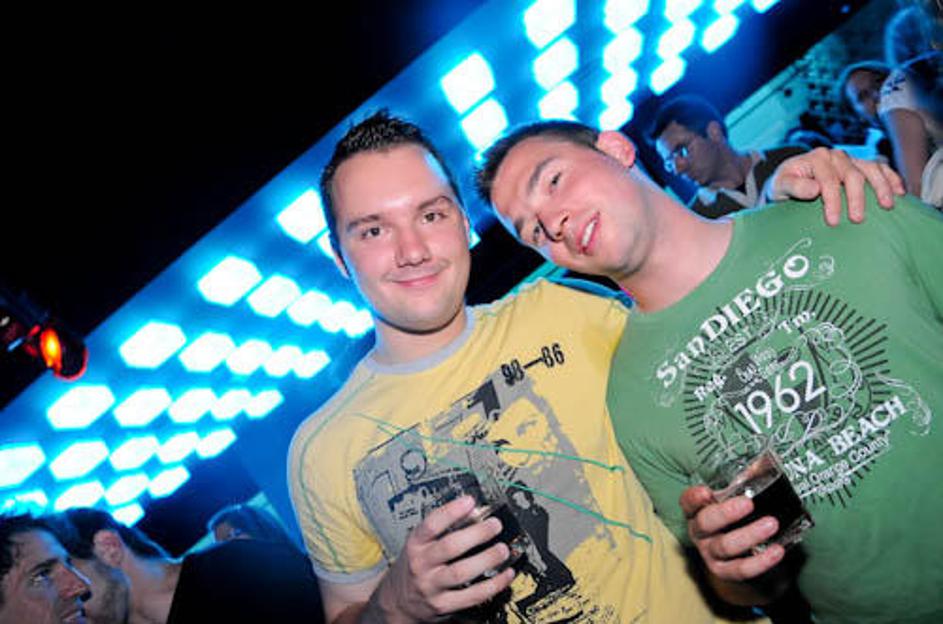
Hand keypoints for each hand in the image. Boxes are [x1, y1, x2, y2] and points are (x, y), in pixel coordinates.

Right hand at [372, 495, 514, 622]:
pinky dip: (493, 585)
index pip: (431, 525)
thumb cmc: (416, 565)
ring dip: (486, 559)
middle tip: (495, 525)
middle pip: (449, 547)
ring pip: (461, 573)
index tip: (470, 501)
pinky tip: (506, 574)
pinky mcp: (443, 605)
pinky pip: (471, 596)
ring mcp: (431, 586)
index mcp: (415, 544)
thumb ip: (444, 528)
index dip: (451, 511)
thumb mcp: (421, 543)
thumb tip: (474, 511)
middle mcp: (421, 565)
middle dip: (476, 534)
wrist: (399, 601)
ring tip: (503, 549)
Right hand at [679, 485, 784, 582]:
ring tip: (771, 524)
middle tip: (747, 504)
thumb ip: (745, 482)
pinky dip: (760, 561)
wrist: (742, 555)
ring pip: (724, 546)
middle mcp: (699, 532)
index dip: (694, 498)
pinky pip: (740, 569)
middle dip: (725, 514)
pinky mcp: (724, 571)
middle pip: (704, 523)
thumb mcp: (735, 498)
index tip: (706, 491)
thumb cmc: (737, 517)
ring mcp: (709, 553)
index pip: (688, 502)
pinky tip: (778, 550)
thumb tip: (763, 464)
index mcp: (697, 510)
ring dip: (749, 535)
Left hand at [768, 147, 904, 225]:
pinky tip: (899, 192)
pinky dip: (890, 178)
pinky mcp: (859, 166)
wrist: (788, 180)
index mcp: (816, 158)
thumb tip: (814, 189)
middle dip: (856, 198)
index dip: (832, 201)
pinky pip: (879, 169)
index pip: (828, 180)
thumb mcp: (780, 186)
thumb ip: (794, 186)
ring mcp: (849, 159)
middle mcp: (835, 156)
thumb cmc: (783, 185)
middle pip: (852, 175)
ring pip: (870, 169)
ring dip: (881, 187)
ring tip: (887, 205)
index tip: (833, 221)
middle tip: (858, 219)